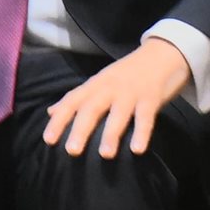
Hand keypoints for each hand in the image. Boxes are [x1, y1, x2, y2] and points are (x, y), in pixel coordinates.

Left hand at [42, 38, 190, 157]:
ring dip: (110, 134)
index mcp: (94, 86)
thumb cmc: (127, 74)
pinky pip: (145, 117)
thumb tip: (51, 112)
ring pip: (117, 114)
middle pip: (91, 108)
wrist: (162, 54)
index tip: (48, 140)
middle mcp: (109, 88)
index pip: (71, 102)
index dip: (59, 120)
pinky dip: (141, 132)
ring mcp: (130, 93)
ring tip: (104, 155)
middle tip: (71, 151)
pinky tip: (137, 150)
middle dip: (80, 130)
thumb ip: (77, 98)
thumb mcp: (99, 82)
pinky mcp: (151, 98)